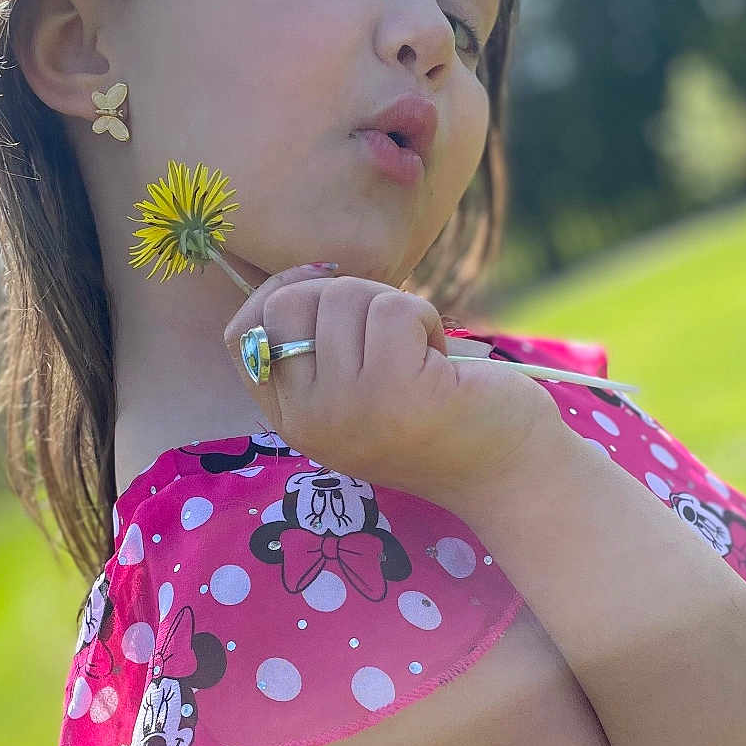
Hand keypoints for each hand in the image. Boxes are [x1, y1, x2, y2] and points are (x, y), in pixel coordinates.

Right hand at [223, 264, 559, 504]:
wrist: (506, 473)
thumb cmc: (436, 418)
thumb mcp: (356, 393)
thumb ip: (319, 349)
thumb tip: (306, 272)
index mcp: (293, 421)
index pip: (240, 336)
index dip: (275, 292)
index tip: (321, 284)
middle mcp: (309, 420)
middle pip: (286, 305)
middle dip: (342, 293)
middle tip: (388, 327)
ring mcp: (347, 407)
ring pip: (341, 298)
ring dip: (392, 307)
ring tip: (419, 352)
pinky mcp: (393, 389)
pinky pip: (392, 307)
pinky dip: (424, 316)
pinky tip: (440, 358)